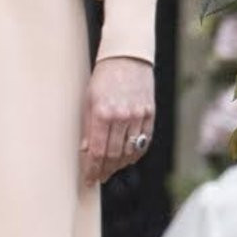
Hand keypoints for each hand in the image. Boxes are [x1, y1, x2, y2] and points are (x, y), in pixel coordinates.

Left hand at [80, 56, 154, 185]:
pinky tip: (126, 159)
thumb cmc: (102, 78)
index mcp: (103, 112)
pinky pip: (144, 142)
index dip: (92, 168)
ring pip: (130, 151)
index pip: (97, 151)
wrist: (127, 58)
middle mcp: (122, 117)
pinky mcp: (150, 115)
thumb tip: (86, 151)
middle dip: (104, 170)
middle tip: (98, 177)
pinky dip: (134, 154)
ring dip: (119, 165)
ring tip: (109, 170)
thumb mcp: (88, 99)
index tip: (88, 179)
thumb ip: (88, 126)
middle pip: (114, 155)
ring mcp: (139, 116)